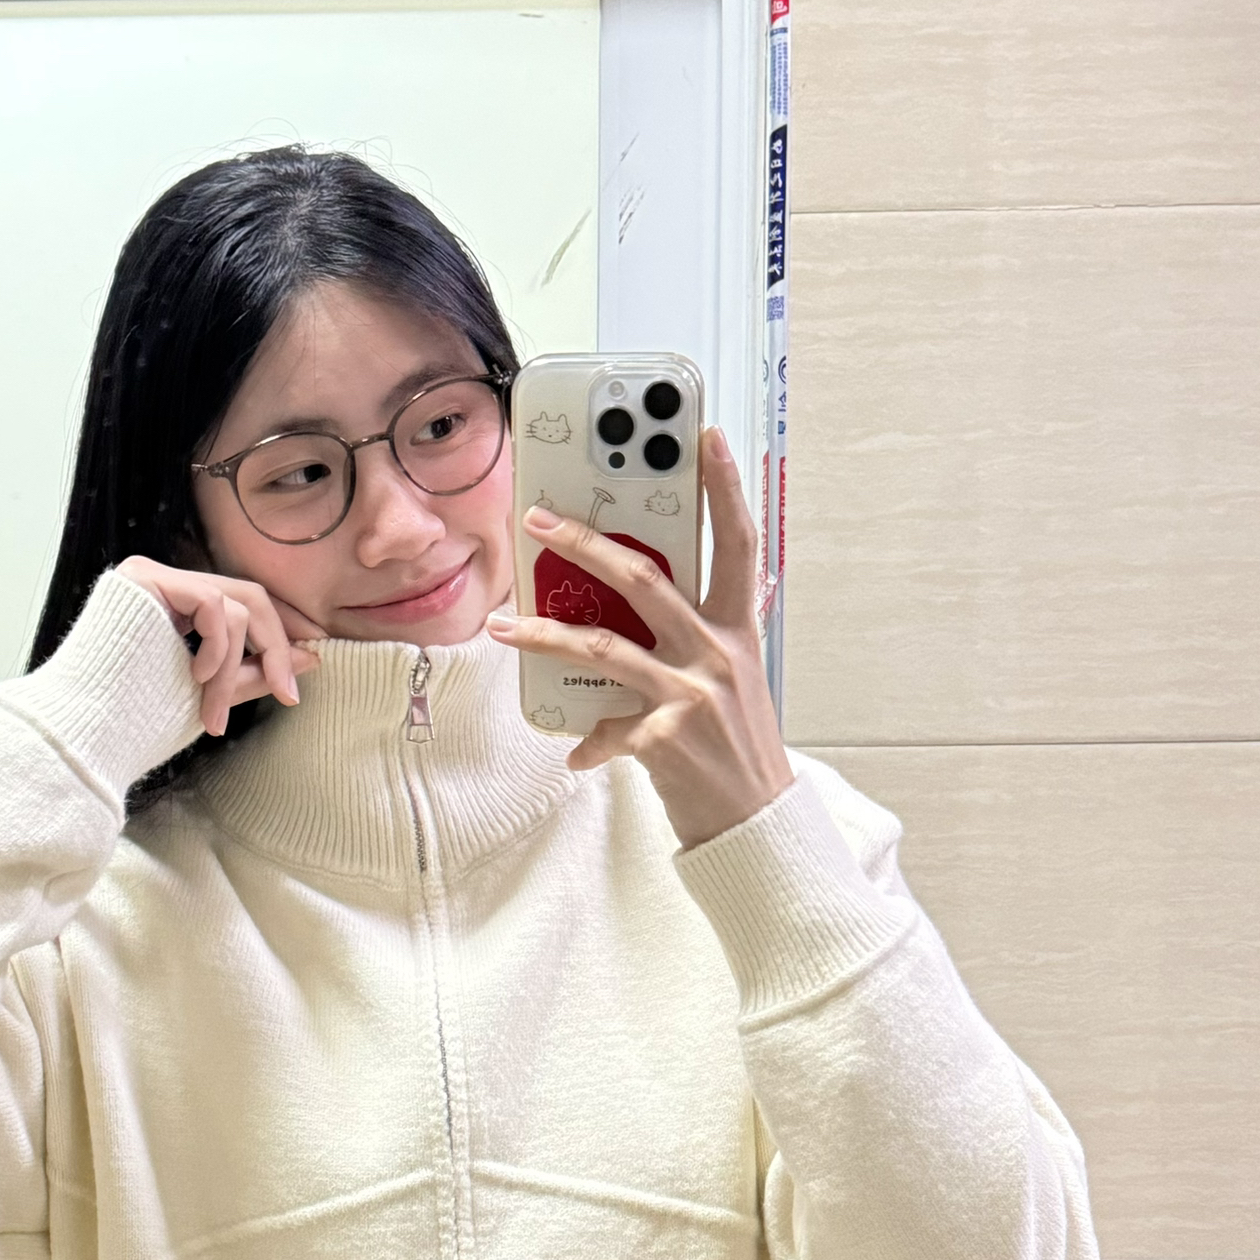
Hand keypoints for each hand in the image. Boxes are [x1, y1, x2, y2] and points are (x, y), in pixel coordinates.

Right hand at [114, 558, 323, 737]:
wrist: (87, 729)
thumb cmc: (139, 719)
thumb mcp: (210, 693)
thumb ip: (254, 672)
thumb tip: (309, 657)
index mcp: (179, 607)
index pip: (244, 602)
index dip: (284, 626)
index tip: (315, 654)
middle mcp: (166, 584)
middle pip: (248, 596)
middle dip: (275, 645)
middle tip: (289, 693)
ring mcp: (152, 576)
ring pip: (232, 607)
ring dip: (234, 668)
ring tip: (214, 713)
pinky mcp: (143, 578)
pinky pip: (212, 604)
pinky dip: (217, 648)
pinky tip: (196, 677)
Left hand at [485, 427, 790, 849]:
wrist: (756, 823)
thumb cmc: (736, 749)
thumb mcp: (731, 681)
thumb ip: (696, 640)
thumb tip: (636, 613)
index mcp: (736, 629)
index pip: (737, 543)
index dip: (726, 487)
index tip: (707, 436)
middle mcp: (716, 651)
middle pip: (645, 578)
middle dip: (586, 542)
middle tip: (540, 518)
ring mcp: (690, 693)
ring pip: (603, 645)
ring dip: (544, 632)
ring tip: (502, 625)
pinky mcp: (665, 738)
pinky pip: (606, 728)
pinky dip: (588, 740)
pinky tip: (574, 750)